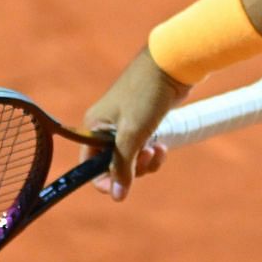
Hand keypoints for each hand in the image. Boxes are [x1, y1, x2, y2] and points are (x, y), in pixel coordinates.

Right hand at [79, 46, 190, 200]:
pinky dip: (153, 152)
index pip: (90, 167)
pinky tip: (163, 144)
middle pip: (113, 165)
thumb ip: (123, 165)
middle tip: (149, 156)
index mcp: (93, 128)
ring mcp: (125, 125)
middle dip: (133, 168)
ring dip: (146, 162)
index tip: (126, 184)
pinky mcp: (143, 123)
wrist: (171, 64)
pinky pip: (143, 148)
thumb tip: (117, 196)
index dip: (107, 180)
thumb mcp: (132, 134)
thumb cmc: (147, 95)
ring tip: (159, 149)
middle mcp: (105, 128)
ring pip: (131, 159)